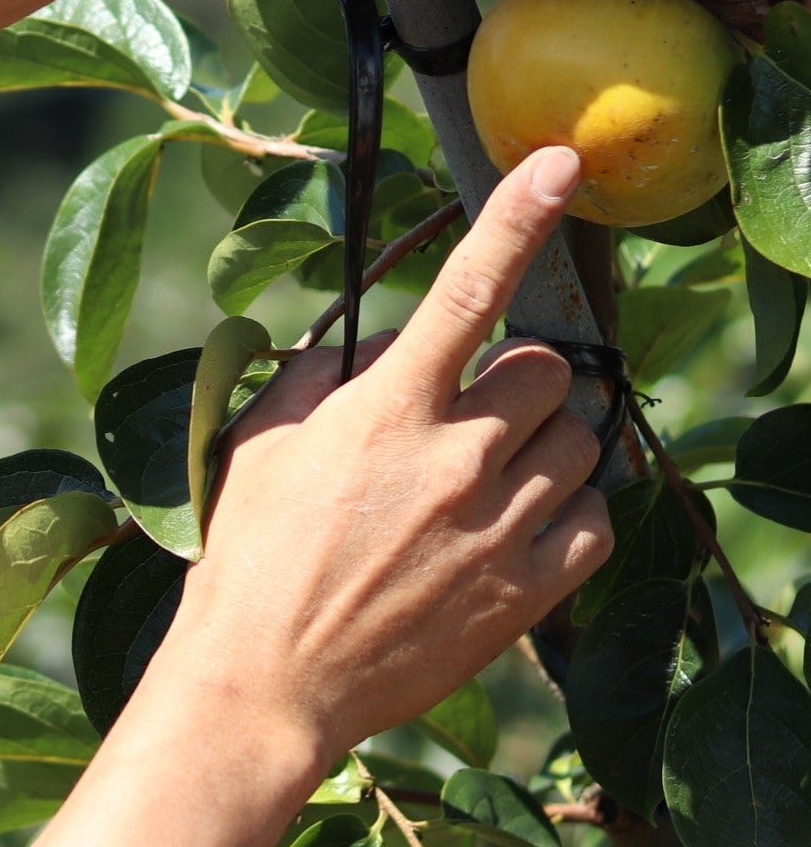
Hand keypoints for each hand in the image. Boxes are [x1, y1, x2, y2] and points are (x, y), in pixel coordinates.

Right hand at [159, 145, 612, 762]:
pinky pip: (596, 516)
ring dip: (545, 442)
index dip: (518, 215)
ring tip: (487, 479)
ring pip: (583, 440)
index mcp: (387, 412)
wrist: (267, 684)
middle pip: (550, 369)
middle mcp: (457, 458)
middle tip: (469, 416)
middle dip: (518, 379)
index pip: (467, 289)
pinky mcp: (531, 591)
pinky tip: (515, 525)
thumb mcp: (260, 444)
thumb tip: (382, 345)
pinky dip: (568, 508)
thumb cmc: (249, 558)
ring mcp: (502, 526)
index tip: (558, 163)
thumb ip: (325, 375)